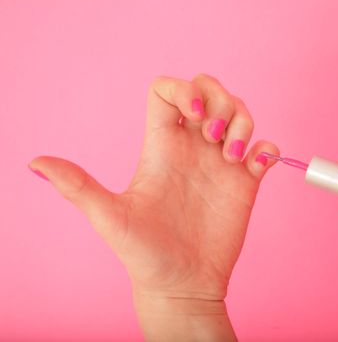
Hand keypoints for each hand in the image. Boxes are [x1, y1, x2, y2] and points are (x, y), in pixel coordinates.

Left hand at [28, 74, 278, 339]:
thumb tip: (34, 162)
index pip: (169, 91)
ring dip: (244, 125)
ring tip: (233, 159)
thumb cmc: (145, 255)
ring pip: (240, 115)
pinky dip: (267, 148)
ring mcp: (220, 163)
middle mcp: (193, 148)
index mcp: (161, 146)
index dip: (183, 89)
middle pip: (211, 92)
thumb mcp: (111, 219)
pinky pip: (264, 148)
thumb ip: (79, 187)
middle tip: (213, 136)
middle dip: (220, 101)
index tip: (194, 115)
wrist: (182, 285)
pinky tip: (257, 166)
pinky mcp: (245, 181)